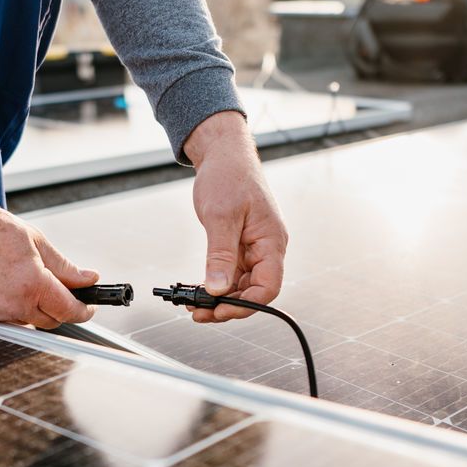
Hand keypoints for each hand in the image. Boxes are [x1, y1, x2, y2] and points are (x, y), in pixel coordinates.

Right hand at [0, 179, 96, 327]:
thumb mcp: (35, 241)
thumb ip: (65, 266)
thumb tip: (87, 278)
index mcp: (32, 284)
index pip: (68, 309)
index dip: (83, 309)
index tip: (88, 305)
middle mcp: (13, 304)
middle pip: (50, 321)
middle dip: (62, 308)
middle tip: (65, 289)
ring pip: (28, 321)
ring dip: (37, 307)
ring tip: (29, 278)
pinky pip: (7, 317)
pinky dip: (15, 306)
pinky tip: (9, 283)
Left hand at [185, 111, 288, 322]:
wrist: (223, 153)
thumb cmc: (228, 176)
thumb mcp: (221, 216)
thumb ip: (221, 255)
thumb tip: (218, 288)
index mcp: (272, 241)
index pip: (269, 287)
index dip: (246, 305)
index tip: (219, 311)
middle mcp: (267, 248)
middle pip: (255, 291)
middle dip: (229, 306)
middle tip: (199, 313)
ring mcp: (254, 248)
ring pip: (242, 285)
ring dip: (221, 298)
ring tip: (194, 305)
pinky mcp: (241, 245)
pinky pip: (233, 273)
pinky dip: (217, 284)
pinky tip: (199, 290)